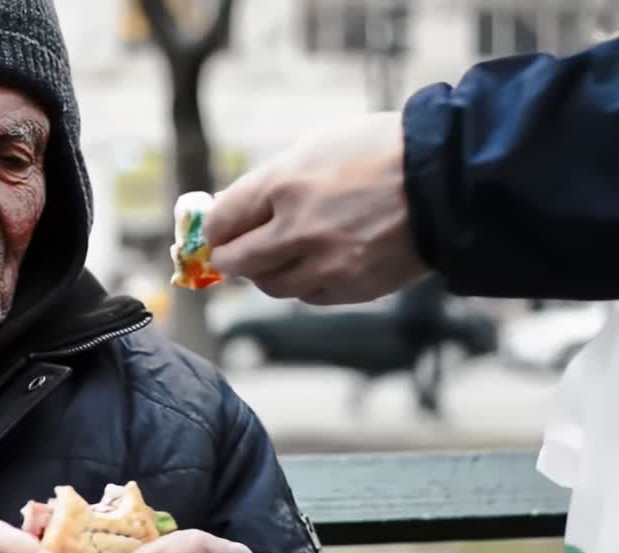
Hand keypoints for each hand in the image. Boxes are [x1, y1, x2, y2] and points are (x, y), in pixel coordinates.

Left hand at [203, 111, 428, 304]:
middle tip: (233, 252)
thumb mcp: (317, 146)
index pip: (220, 221)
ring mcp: (324, 263)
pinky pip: (308, 295)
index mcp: (283, 184)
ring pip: (270, 285)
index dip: (213, 228)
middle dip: (229, 257)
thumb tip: (232, 209)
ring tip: (282, 255)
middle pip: (236, 261)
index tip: (216, 231)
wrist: (449, 179)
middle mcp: (297, 228)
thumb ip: (270, 181)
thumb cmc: (382, 151)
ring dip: (267, 272)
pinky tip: (317, 264)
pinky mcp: (351, 287)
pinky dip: (303, 284)